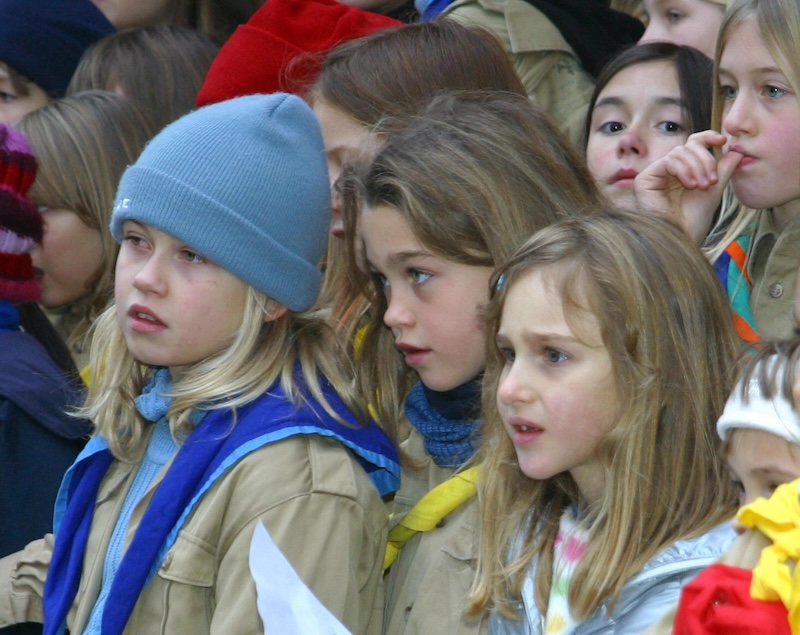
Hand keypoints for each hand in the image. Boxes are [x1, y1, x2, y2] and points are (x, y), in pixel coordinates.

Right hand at [635, 130, 742, 244]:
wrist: (681, 239)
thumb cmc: (694, 221)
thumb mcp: (714, 190)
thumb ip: (724, 169)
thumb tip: (736, 149)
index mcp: (681, 171)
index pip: (692, 144)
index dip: (706, 137)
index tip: (722, 140)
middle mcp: (666, 171)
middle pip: (688, 146)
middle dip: (706, 159)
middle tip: (713, 180)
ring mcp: (654, 174)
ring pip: (680, 152)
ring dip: (697, 167)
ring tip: (703, 186)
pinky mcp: (645, 179)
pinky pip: (669, 161)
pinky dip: (684, 170)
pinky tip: (691, 185)